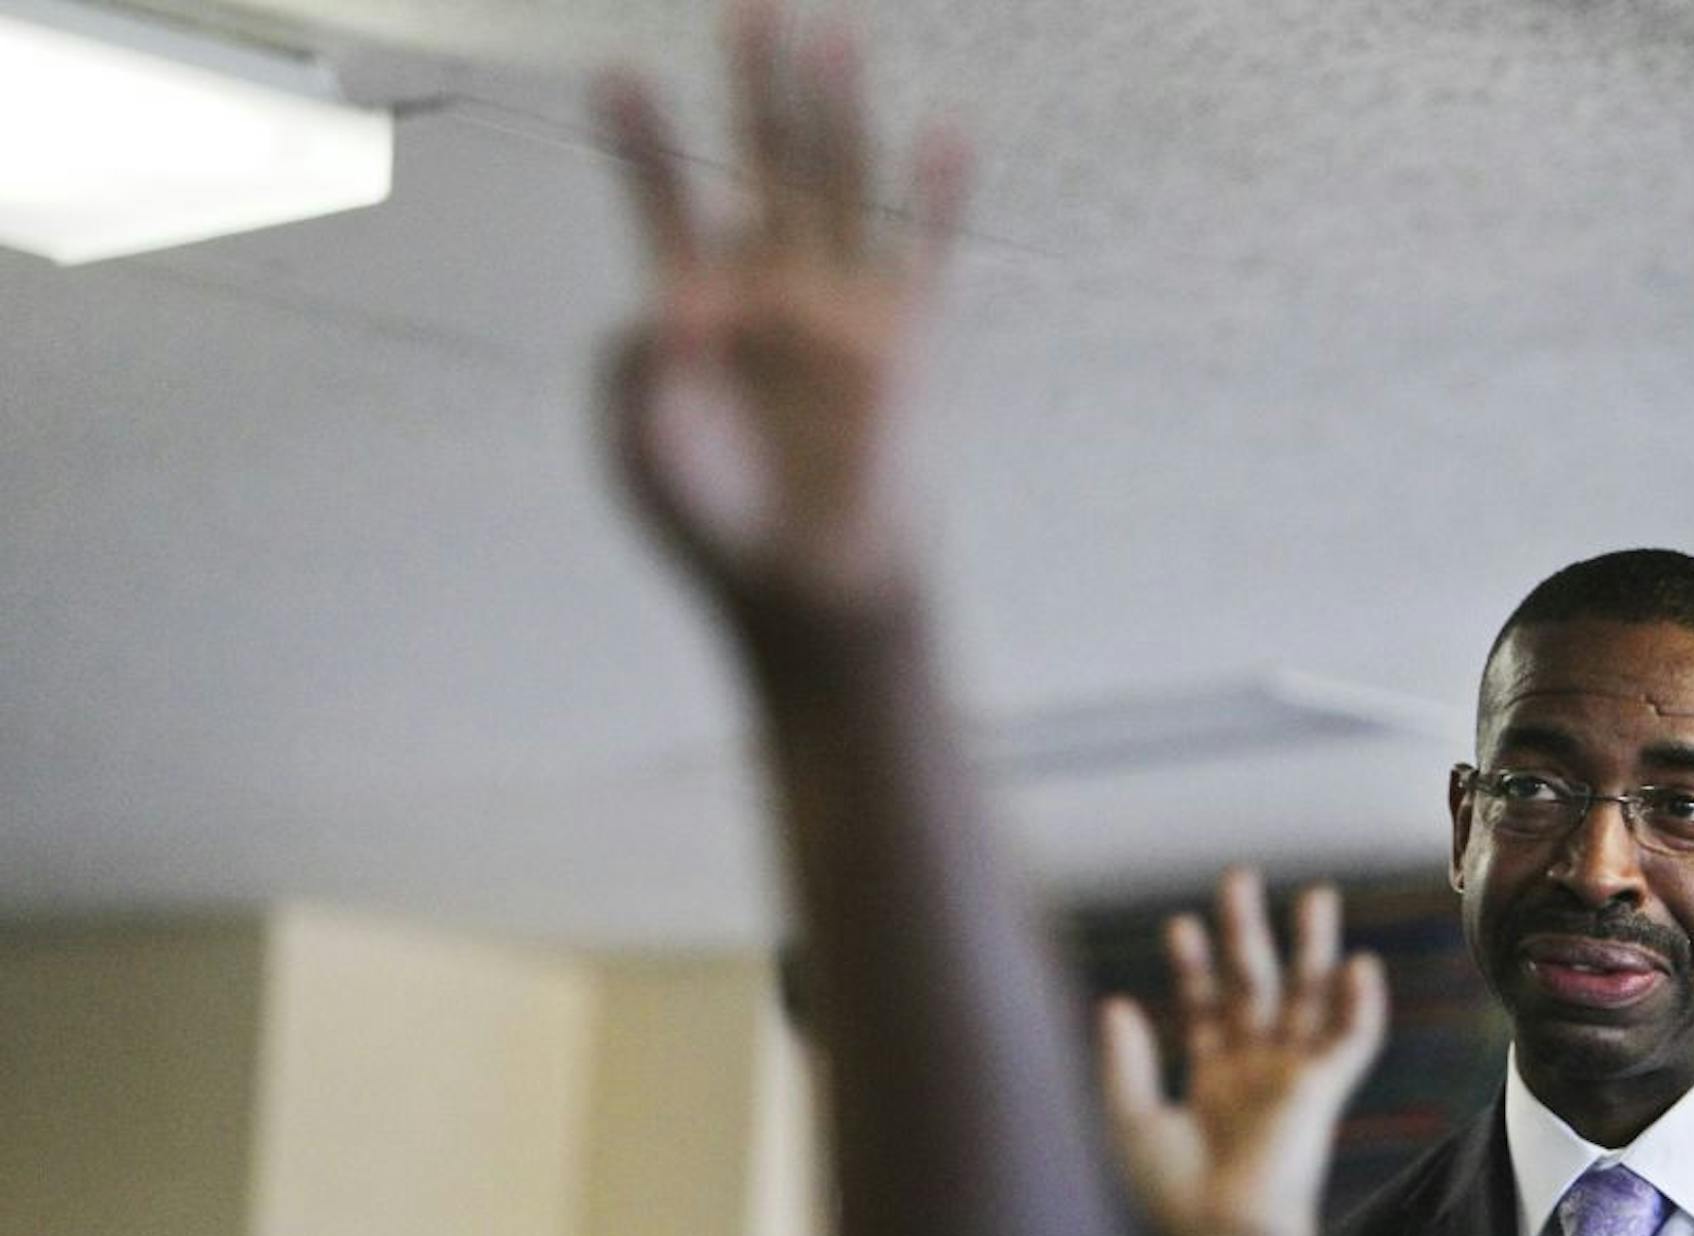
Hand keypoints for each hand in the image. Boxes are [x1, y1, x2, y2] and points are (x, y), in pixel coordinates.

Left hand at [597, 2, 967, 613]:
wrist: (807, 587)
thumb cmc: (716, 522)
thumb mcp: (640, 447)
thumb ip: (633, 372)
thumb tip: (678, 304)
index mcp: (694, 308)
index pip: (665, 206)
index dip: (644, 145)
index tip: (615, 74)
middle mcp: (769, 290)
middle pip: (761, 167)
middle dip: (753, 89)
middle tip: (748, 3)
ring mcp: (837, 308)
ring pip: (837, 187)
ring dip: (834, 114)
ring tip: (829, 31)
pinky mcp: (900, 341)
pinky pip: (920, 253)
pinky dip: (935, 198)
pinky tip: (946, 130)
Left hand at [1099, 868, 1388, 1235]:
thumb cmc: (1173, 1194)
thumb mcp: (1130, 1120)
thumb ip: (1124, 1061)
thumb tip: (1114, 1002)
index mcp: (1210, 1078)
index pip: (1203, 1004)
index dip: (1191, 964)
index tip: (1178, 924)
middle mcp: (1253, 1070)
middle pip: (1254, 984)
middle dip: (1246, 932)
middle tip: (1239, 878)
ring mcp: (1290, 1078)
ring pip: (1306, 998)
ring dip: (1313, 949)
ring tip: (1316, 897)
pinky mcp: (1322, 1093)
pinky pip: (1350, 1042)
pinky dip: (1361, 1007)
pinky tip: (1361, 965)